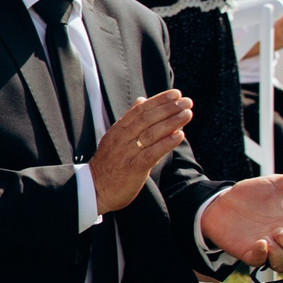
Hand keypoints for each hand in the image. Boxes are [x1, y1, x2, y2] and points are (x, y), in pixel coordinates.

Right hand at [89, 91, 193, 212]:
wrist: (94, 189)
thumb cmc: (108, 165)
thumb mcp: (115, 138)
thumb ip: (130, 120)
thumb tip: (142, 100)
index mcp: (118, 130)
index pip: (140, 110)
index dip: (159, 101)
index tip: (176, 94)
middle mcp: (121, 139)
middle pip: (147, 119)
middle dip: (168, 108)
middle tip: (187, 101)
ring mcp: (127, 153)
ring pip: (151, 134)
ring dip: (171, 122)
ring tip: (187, 114)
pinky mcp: (133, 168)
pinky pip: (151, 153)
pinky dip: (166, 143)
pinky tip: (179, 135)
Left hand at [200, 168, 282, 268]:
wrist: (219, 201)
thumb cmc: (249, 196)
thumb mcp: (276, 184)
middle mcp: (280, 241)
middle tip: (280, 230)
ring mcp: (264, 248)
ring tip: (272, 236)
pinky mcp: (247, 252)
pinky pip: (259, 263)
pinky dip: (262, 255)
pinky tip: (259, 242)